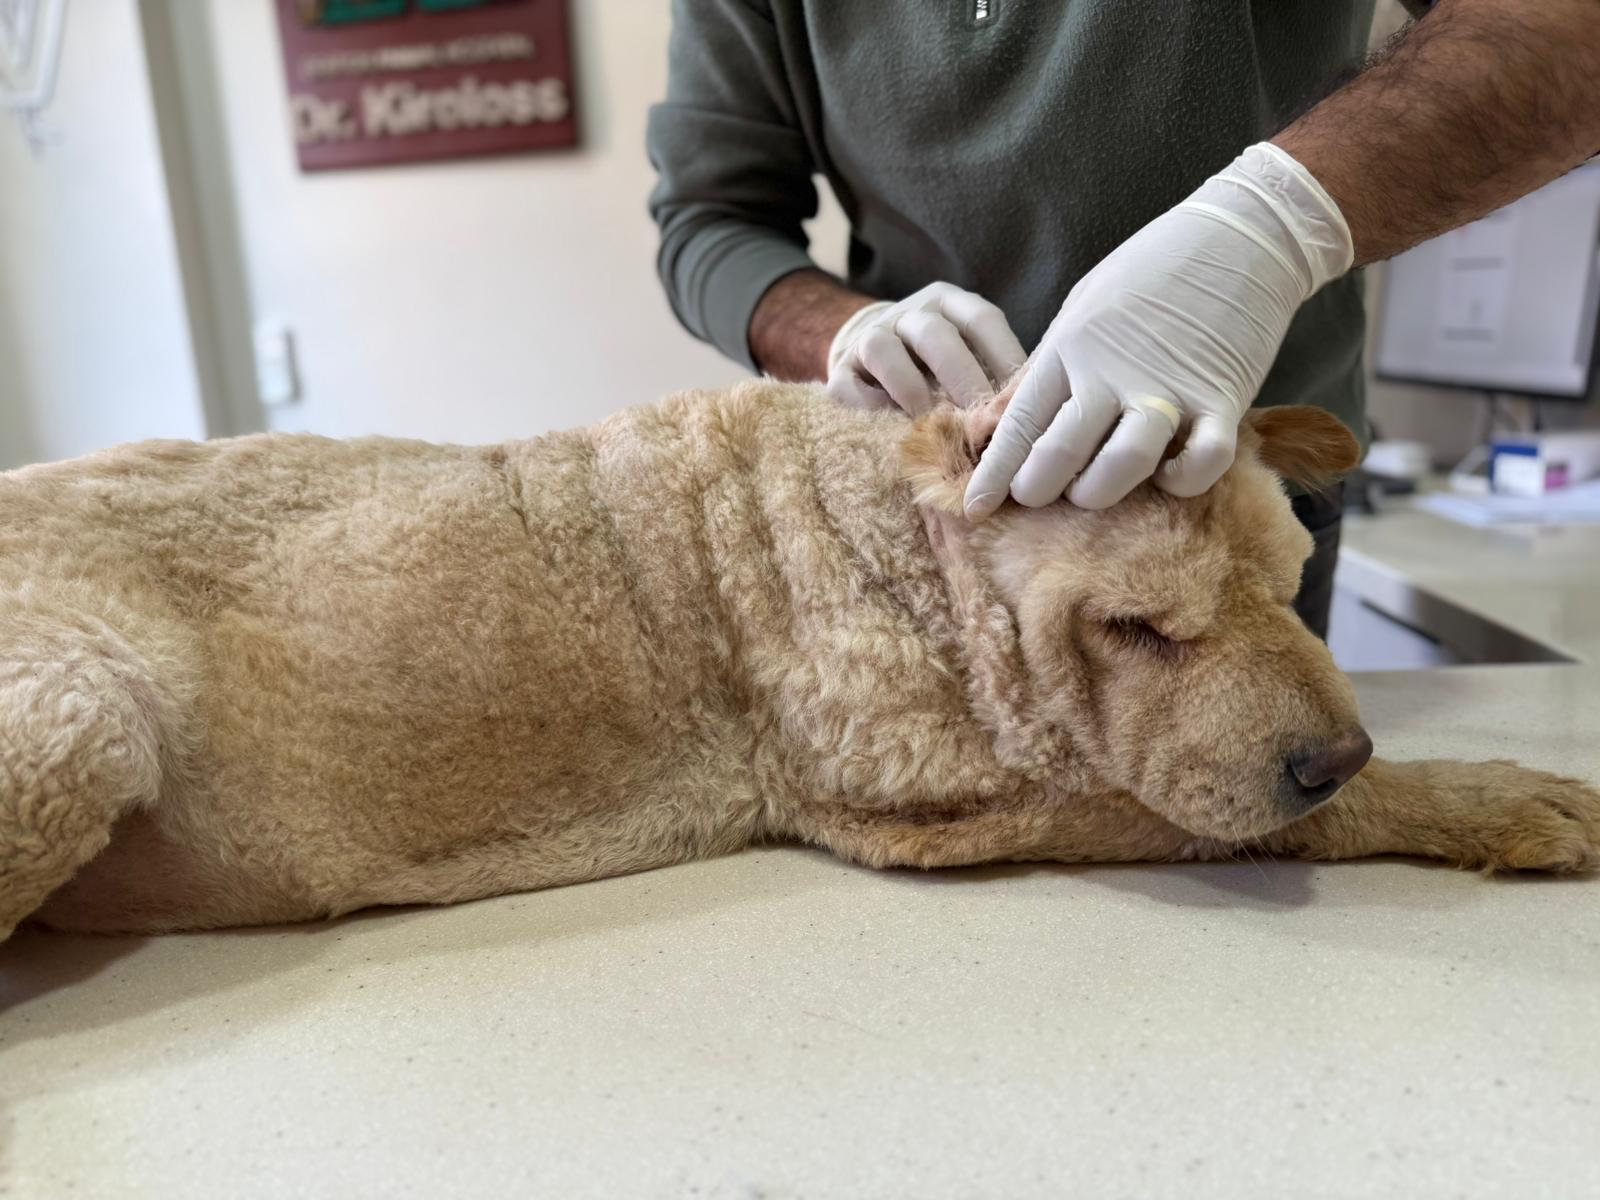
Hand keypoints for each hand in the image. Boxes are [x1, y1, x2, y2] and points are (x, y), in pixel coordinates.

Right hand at [826, 283, 1025, 415]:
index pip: (981, 320)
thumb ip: (989, 376)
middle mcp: (909, 313)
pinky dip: (871, 408)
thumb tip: (1018, 414)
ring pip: (884, 350)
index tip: (1018, 399)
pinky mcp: (840, 370)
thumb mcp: (967, 358)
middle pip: (936, 335)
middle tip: (980, 420)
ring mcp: (870, 336)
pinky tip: (893, 430)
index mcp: (948, 303)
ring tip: (935, 426)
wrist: (873, 361)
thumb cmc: (936, 369)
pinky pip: (850, 385)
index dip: (1003, 358)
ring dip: (913, 391)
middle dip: (961, 379)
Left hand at [965, 143, 1353, 514]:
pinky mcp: (1222, 399)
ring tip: (1092, 490)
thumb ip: (1041, 370)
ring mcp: (1168, 389)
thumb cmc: (1150, 271)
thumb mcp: (1079, 309)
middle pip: (1060, 455)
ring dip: (1099, 492)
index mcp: (1069, 348)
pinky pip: (1202, 462)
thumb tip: (989, 423)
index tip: (974, 509)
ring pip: (1122, 467)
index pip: (1018, 425)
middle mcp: (1112, 373)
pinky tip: (1170, 475)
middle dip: (1038, 490)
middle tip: (1036, 498)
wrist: (1239, 235)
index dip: (994, 474)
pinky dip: (1185, 480)